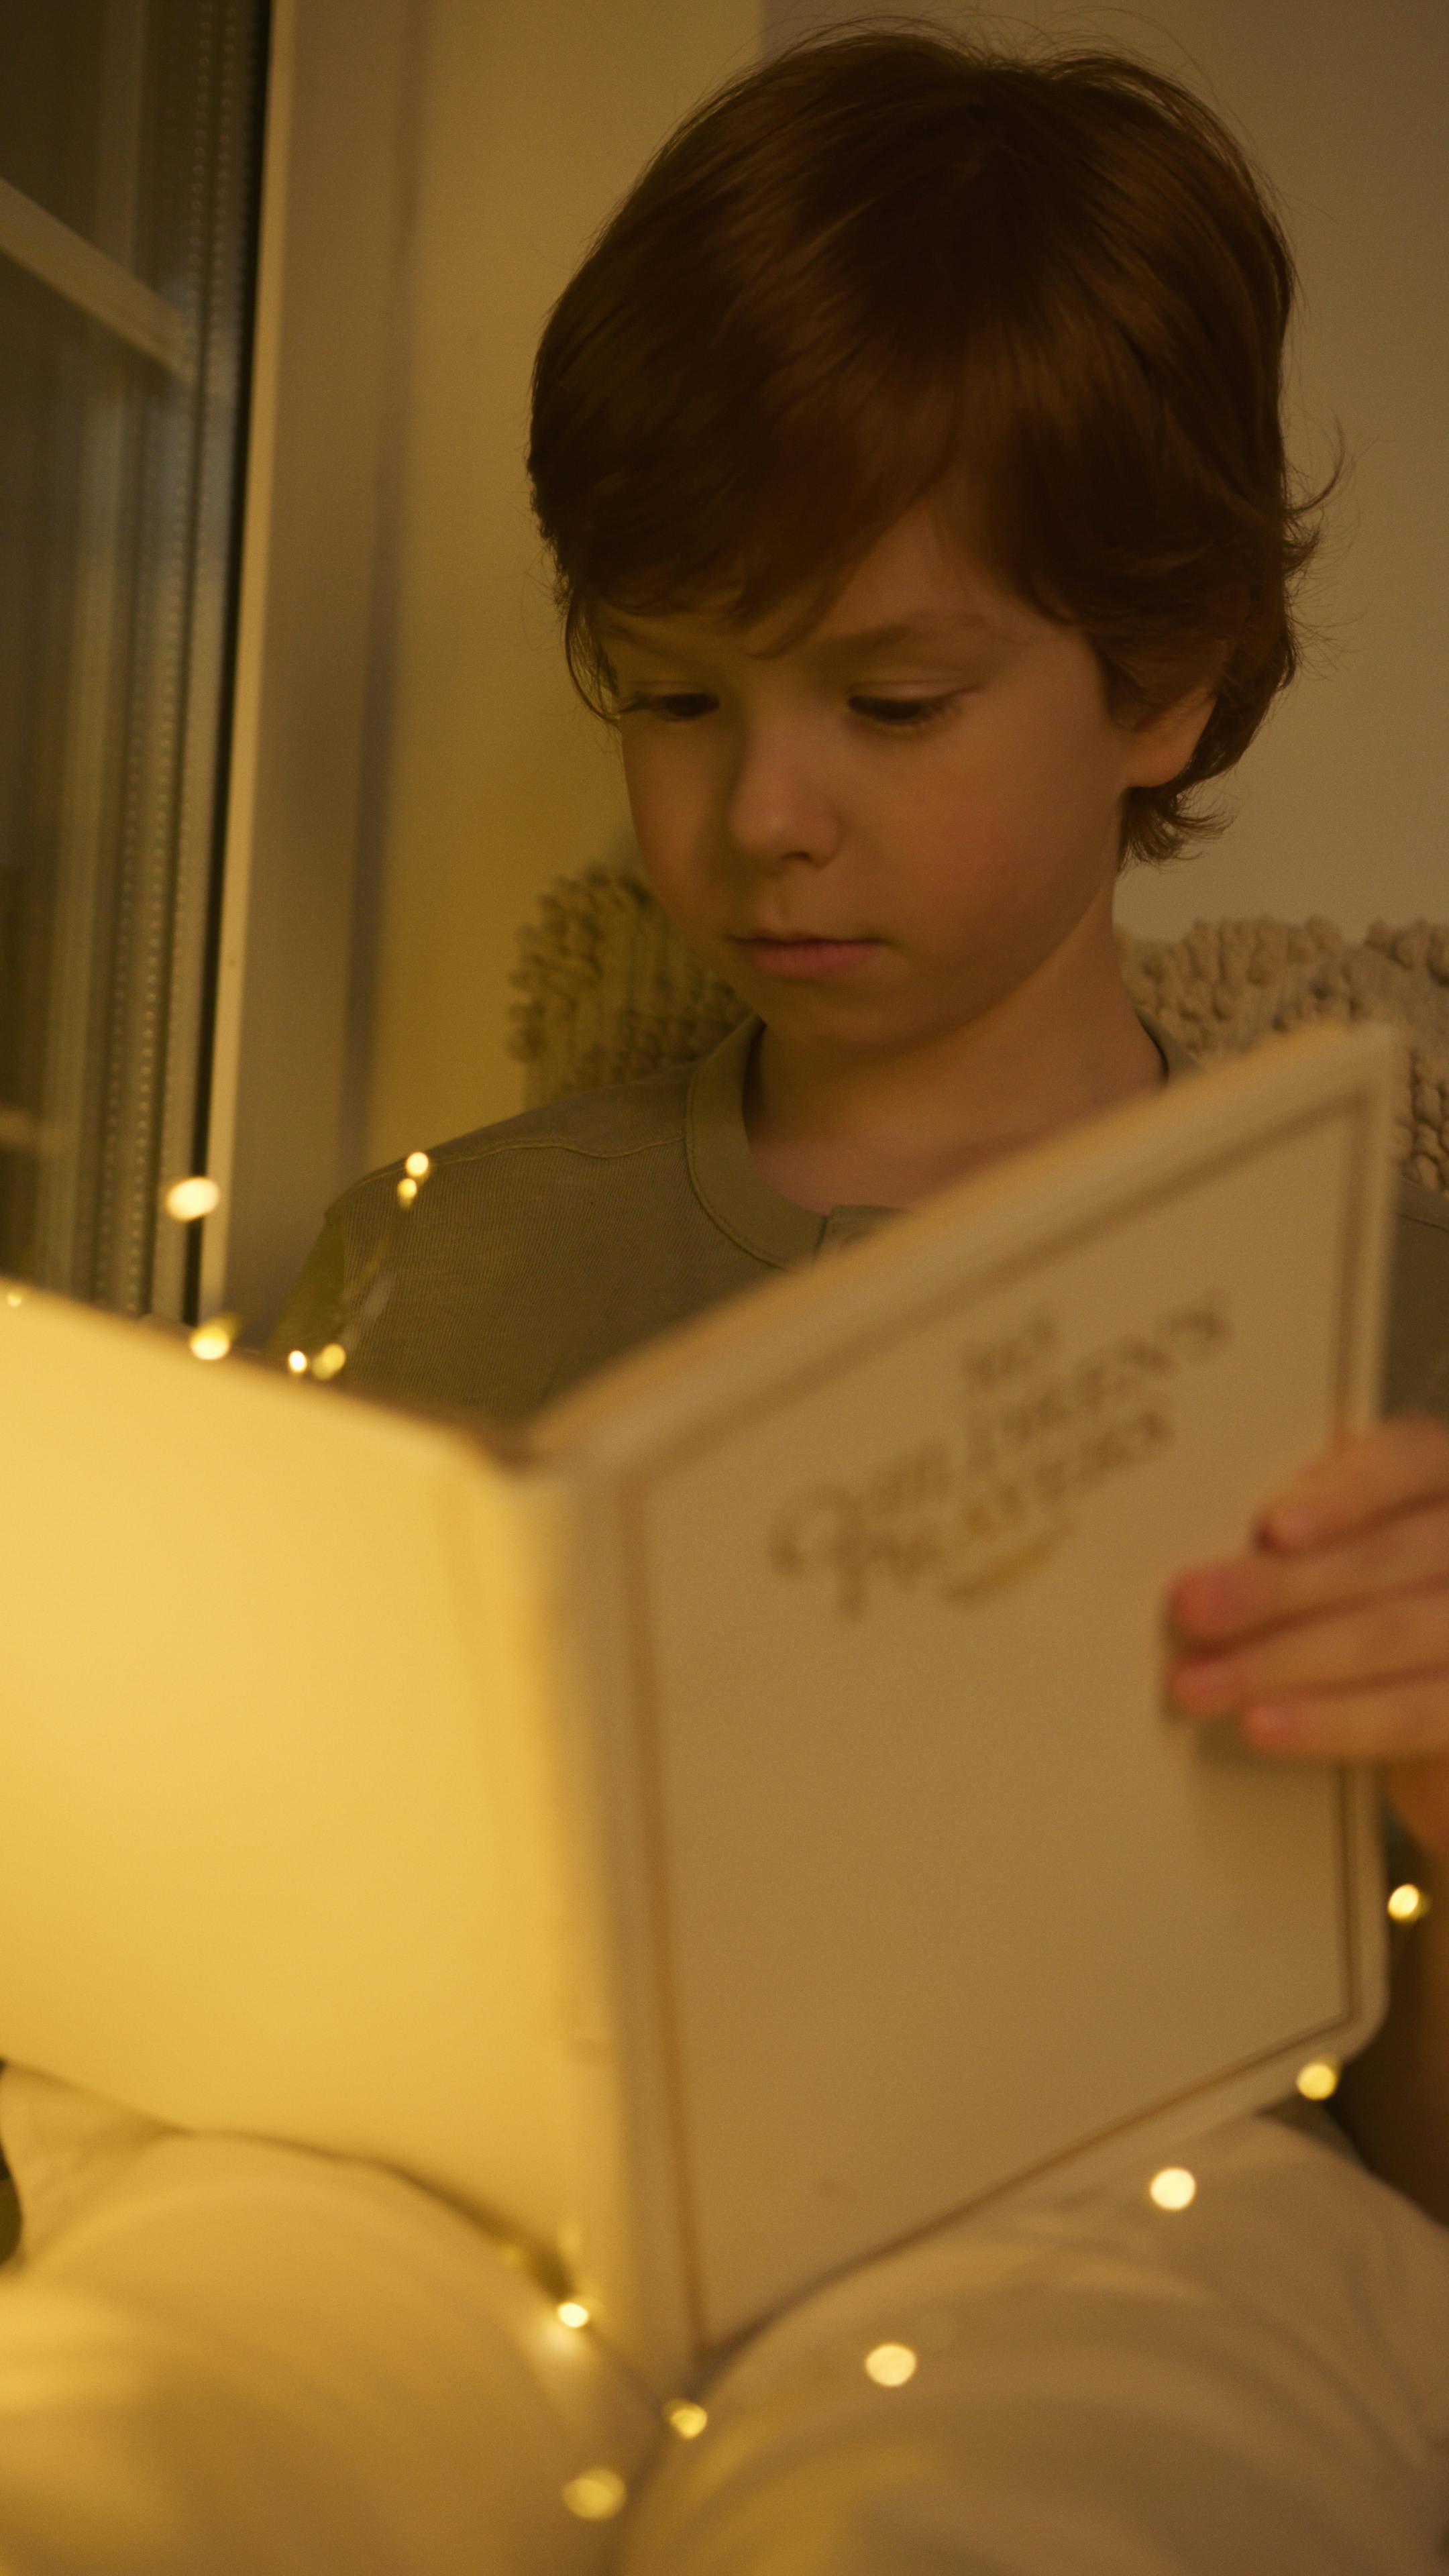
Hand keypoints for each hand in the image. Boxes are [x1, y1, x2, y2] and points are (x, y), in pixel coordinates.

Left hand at [1164, 1412, 1448, 1856]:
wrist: (1426, 1703)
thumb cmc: (1361, 1602)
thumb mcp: (1338, 1548)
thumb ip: (1298, 1533)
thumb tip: (1200, 1559)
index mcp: (1442, 1479)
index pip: (1409, 1460)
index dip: (1346, 1492)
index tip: (1274, 1526)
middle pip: (1384, 1557)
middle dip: (1278, 1588)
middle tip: (1189, 1607)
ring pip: (1389, 1637)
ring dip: (1280, 1661)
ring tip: (1196, 1682)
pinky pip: (1412, 1714)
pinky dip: (1331, 1721)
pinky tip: (1261, 1725)